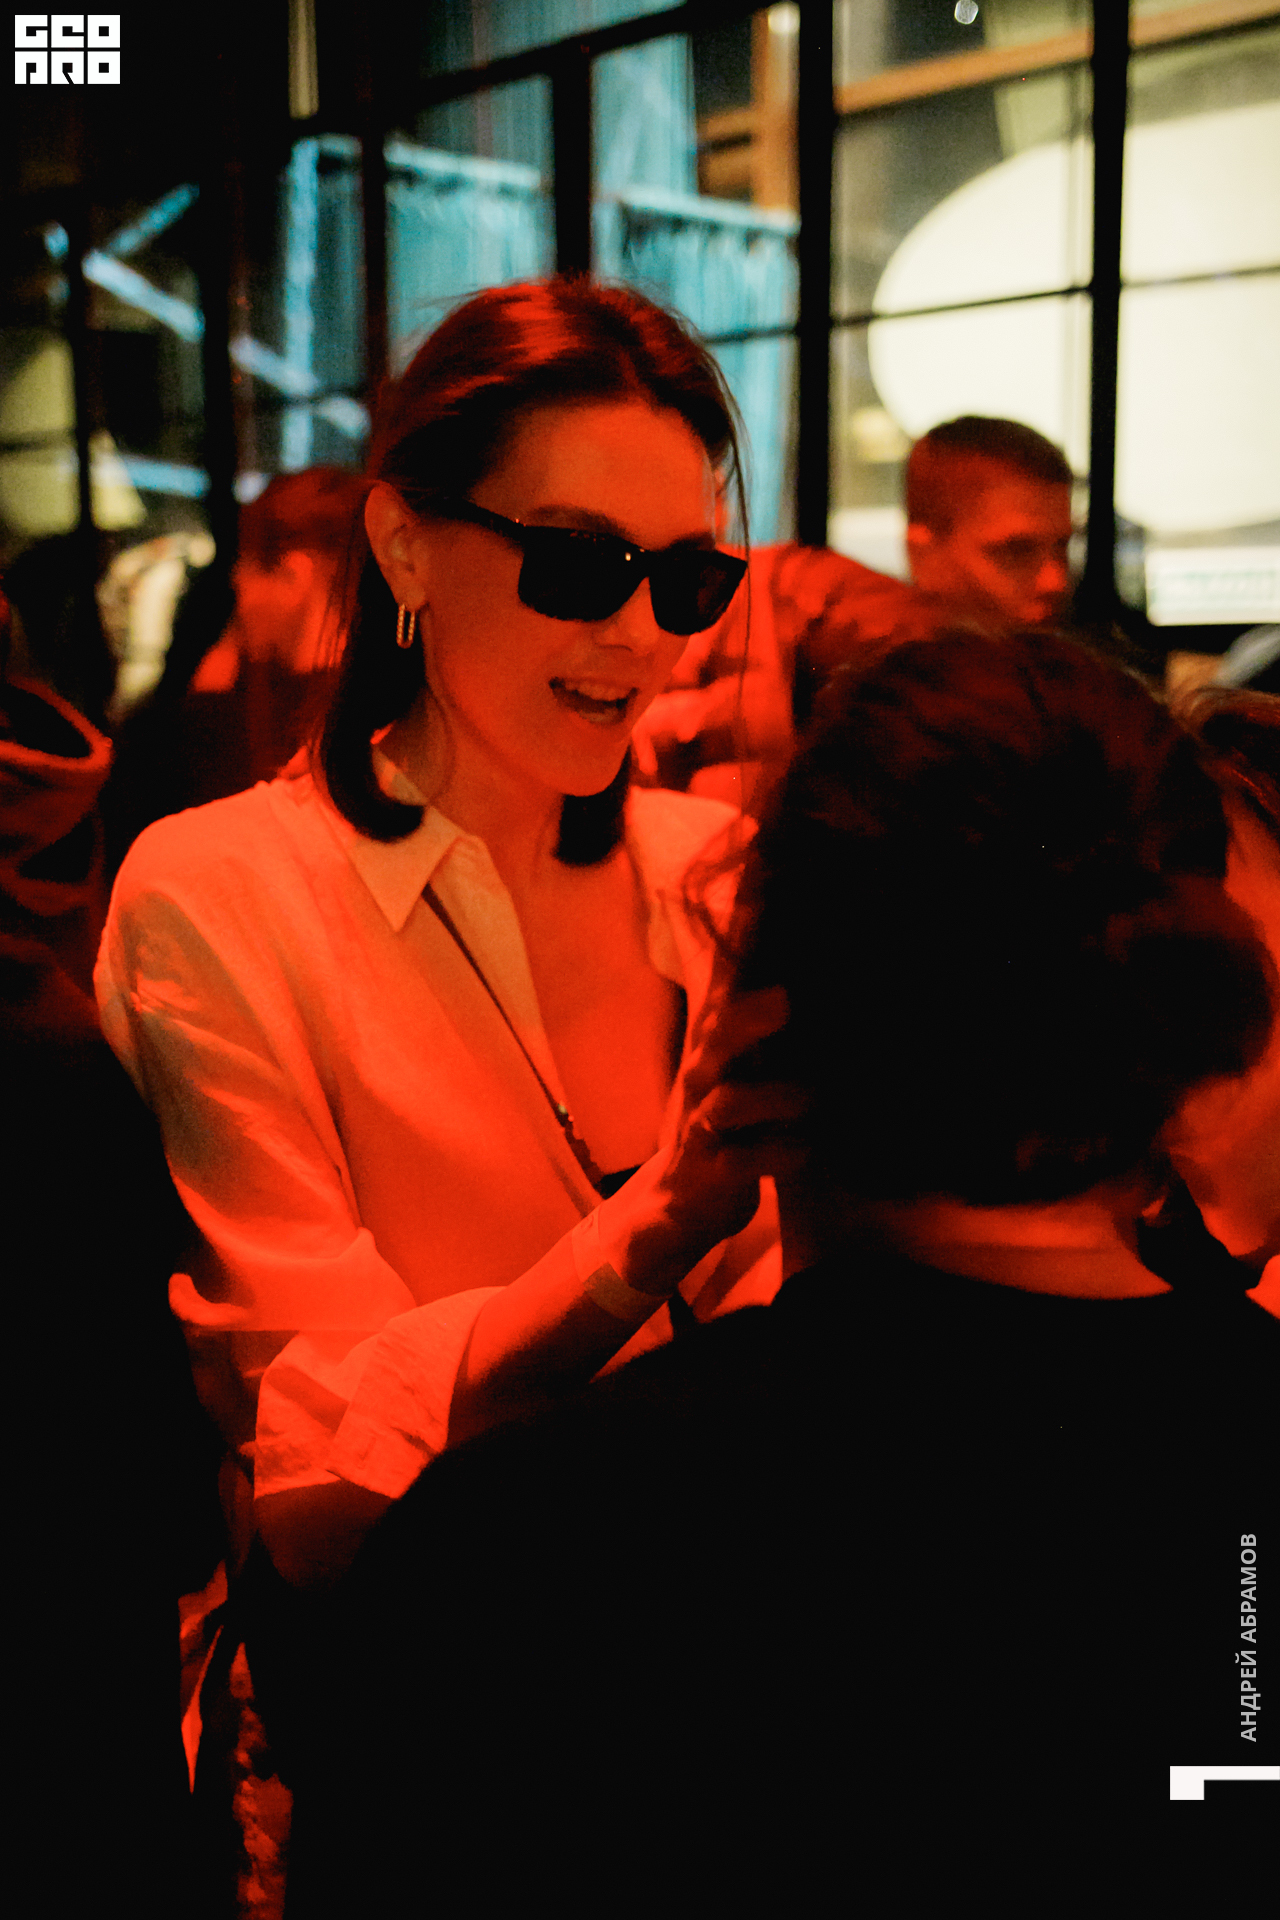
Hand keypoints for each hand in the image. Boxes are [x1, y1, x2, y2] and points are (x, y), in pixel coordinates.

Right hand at [600, 983, 806, 1292]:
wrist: (674, 1208)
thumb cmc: (723, 1126)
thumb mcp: (738, 1069)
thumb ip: (764, 1026)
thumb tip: (809, 973)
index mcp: (713, 1051)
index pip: (724, 994)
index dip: (740, 955)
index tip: (759, 906)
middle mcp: (701, 1081)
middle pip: (715, 1039)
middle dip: (747, 1018)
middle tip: (784, 999)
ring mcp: (700, 1128)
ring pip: (730, 1102)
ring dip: (779, 1097)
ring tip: (814, 1096)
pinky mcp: (709, 1174)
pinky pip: (744, 1162)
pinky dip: (782, 1153)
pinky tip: (807, 1149)